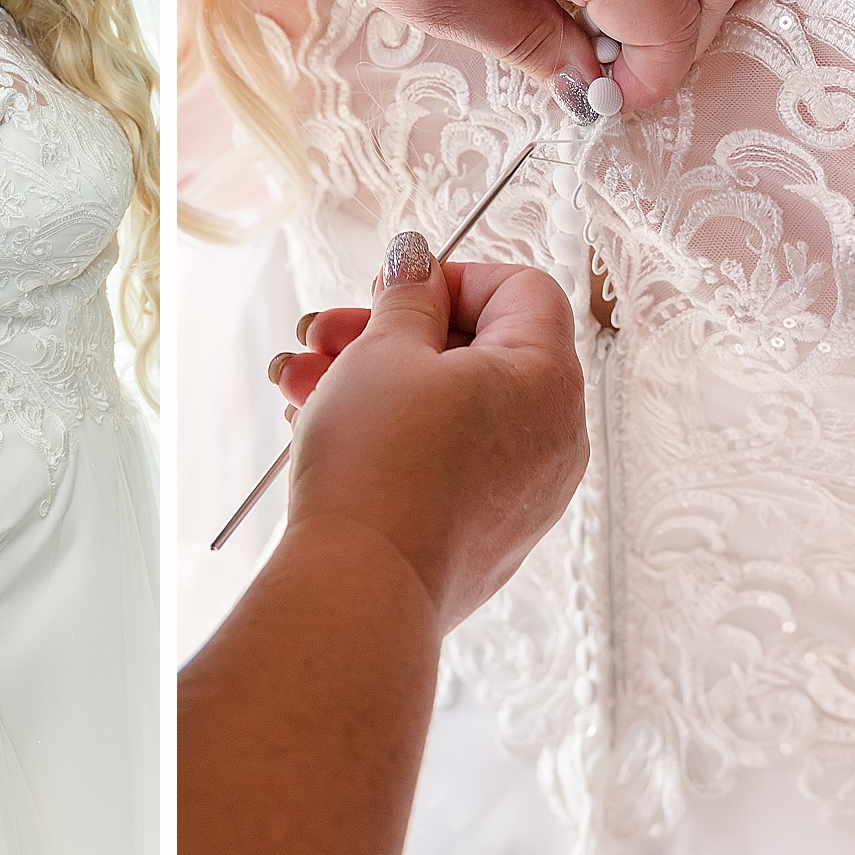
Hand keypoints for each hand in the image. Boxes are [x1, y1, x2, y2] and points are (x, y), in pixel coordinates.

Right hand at [273, 235, 587, 632]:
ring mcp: (525, 492)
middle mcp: (554, 436)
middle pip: (479, 350)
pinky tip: (321, 426)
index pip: (522, 289)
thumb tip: (417, 264)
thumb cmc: (379, 464)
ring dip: (374, 381)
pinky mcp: (488, 533)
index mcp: (546, 379)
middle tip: (326, 332)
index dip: (450, 277)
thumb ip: (407, 300)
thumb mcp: (384, 352)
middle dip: (390, 333)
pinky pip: (448, 459)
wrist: (361, 589)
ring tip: (300, 381)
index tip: (390, 293)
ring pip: (452, 407)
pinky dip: (395, 435)